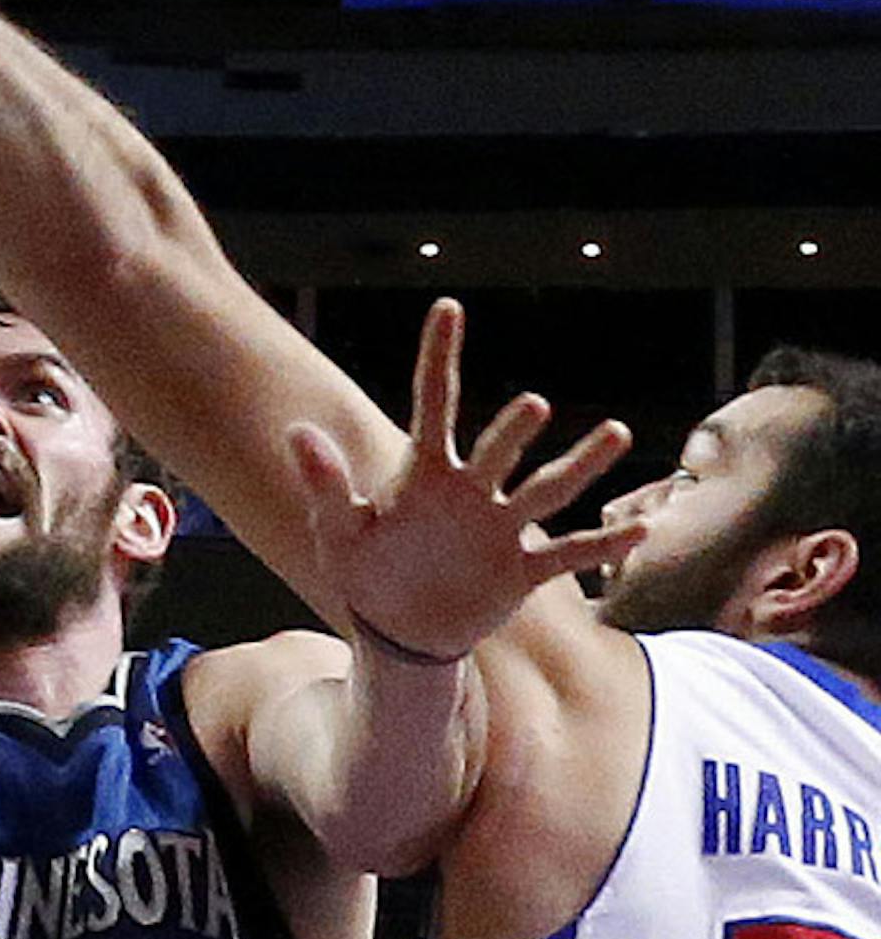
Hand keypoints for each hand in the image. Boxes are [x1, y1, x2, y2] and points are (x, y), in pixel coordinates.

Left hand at [287, 299, 630, 665]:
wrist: (400, 630)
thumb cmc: (367, 572)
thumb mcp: (339, 533)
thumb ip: (326, 485)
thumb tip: (297, 431)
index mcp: (425, 474)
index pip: (434, 402)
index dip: (439, 356)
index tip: (448, 308)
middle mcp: (472, 490)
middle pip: (498, 450)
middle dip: (514, 431)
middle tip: (534, 406)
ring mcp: (500, 528)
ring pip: (546, 490)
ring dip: (580, 465)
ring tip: (617, 433)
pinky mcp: (520, 570)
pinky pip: (568, 555)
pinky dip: (602, 545)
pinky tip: (641, 531)